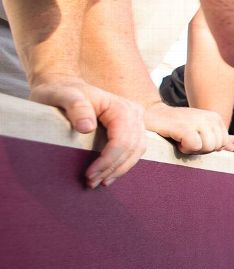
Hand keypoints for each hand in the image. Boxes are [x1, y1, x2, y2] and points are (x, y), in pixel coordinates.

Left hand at [30, 77, 145, 188]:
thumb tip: (87, 127)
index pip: (122, 139)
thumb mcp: (63, 96)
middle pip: (132, 148)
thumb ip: (76, 107)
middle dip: (113, 168)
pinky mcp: (132, 127)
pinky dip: (124, 164)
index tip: (88, 174)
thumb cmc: (62, 91)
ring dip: (119, 169)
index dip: (108, 160)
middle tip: (91, 182)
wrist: (65, 85)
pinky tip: (109, 174)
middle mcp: (134, 112)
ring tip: (99, 182)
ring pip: (137, 151)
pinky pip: (134, 149)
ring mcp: (135, 119)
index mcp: (121, 106)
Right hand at [144, 101, 228, 153]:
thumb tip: (232, 147)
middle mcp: (209, 117)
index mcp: (215, 118)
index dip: (208, 147)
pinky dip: (184, 148)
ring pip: (207, 147)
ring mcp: (197, 120)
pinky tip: (176, 140)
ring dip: (191, 149)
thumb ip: (215, 138)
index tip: (194, 139)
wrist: (151, 116)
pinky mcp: (184, 126)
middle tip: (186, 140)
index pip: (224, 143)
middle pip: (216, 147)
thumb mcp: (199, 130)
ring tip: (181, 139)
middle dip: (200, 149)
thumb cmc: (175, 127)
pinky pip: (195, 146)